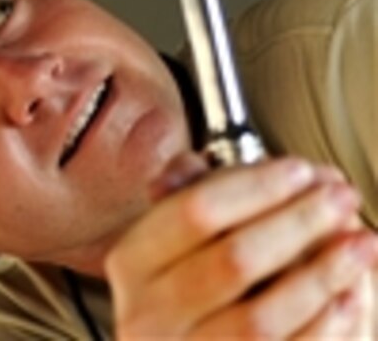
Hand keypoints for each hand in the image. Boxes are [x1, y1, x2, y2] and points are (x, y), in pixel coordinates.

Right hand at [105, 155, 377, 338]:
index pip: (194, 211)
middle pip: (233, 260)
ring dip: (322, 275)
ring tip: (361, 243)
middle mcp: (147, 314)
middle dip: (299, 222)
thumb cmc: (179, 283)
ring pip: (260, 319)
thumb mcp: (170, 231)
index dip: (253, 187)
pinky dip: (321, 327)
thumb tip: (210, 162)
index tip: (301, 169)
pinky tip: (347, 297)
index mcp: (132, 260)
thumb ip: (188, 188)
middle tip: (341, 197)